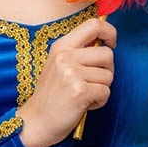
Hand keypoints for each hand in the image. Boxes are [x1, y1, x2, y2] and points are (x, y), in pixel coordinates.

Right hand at [16, 17, 115, 146]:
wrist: (36, 121)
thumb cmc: (52, 95)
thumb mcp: (59, 65)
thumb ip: (79, 51)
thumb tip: (106, 43)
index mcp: (61, 46)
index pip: (93, 24)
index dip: (109, 32)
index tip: (111, 44)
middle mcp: (65, 56)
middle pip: (107, 54)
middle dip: (108, 70)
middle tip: (93, 81)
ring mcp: (72, 73)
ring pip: (108, 75)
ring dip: (102, 88)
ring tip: (85, 95)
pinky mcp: (80, 91)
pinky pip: (106, 92)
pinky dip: (100, 101)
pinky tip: (84, 104)